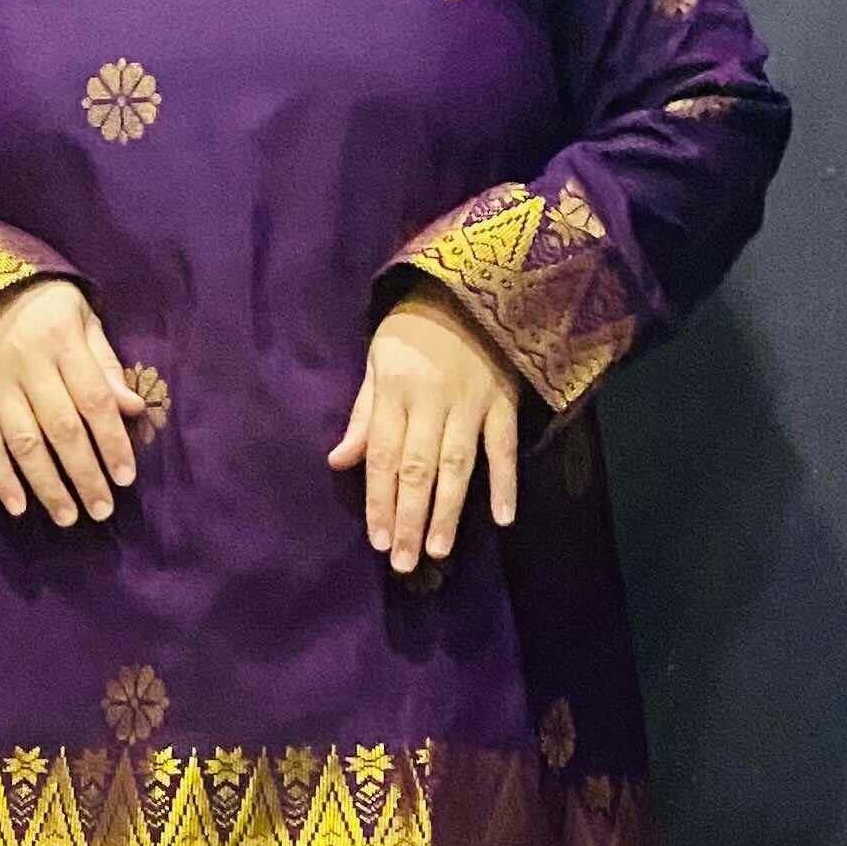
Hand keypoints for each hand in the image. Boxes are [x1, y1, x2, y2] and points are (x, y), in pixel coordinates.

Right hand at [0, 278, 148, 525]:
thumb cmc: (40, 306)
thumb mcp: (80, 318)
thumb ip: (105, 364)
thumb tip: (133, 409)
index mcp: (62, 342)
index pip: (94, 399)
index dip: (112, 441)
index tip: (126, 477)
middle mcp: (29, 366)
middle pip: (62, 430)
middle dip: (85, 474)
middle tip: (102, 510)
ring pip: (24, 444)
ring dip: (47, 486)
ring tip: (67, 518)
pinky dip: (0, 478)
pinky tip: (18, 507)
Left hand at [330, 288, 521, 568]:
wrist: (470, 282)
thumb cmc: (414, 328)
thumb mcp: (378, 362)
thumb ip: (364, 415)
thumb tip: (340, 462)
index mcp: (395, 392)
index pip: (384, 457)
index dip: (380, 501)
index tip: (378, 541)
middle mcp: (432, 402)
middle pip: (418, 469)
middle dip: (409, 519)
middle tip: (404, 563)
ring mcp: (472, 403)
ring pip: (458, 465)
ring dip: (448, 511)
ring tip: (438, 550)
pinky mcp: (504, 400)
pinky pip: (505, 446)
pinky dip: (506, 481)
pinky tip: (503, 518)